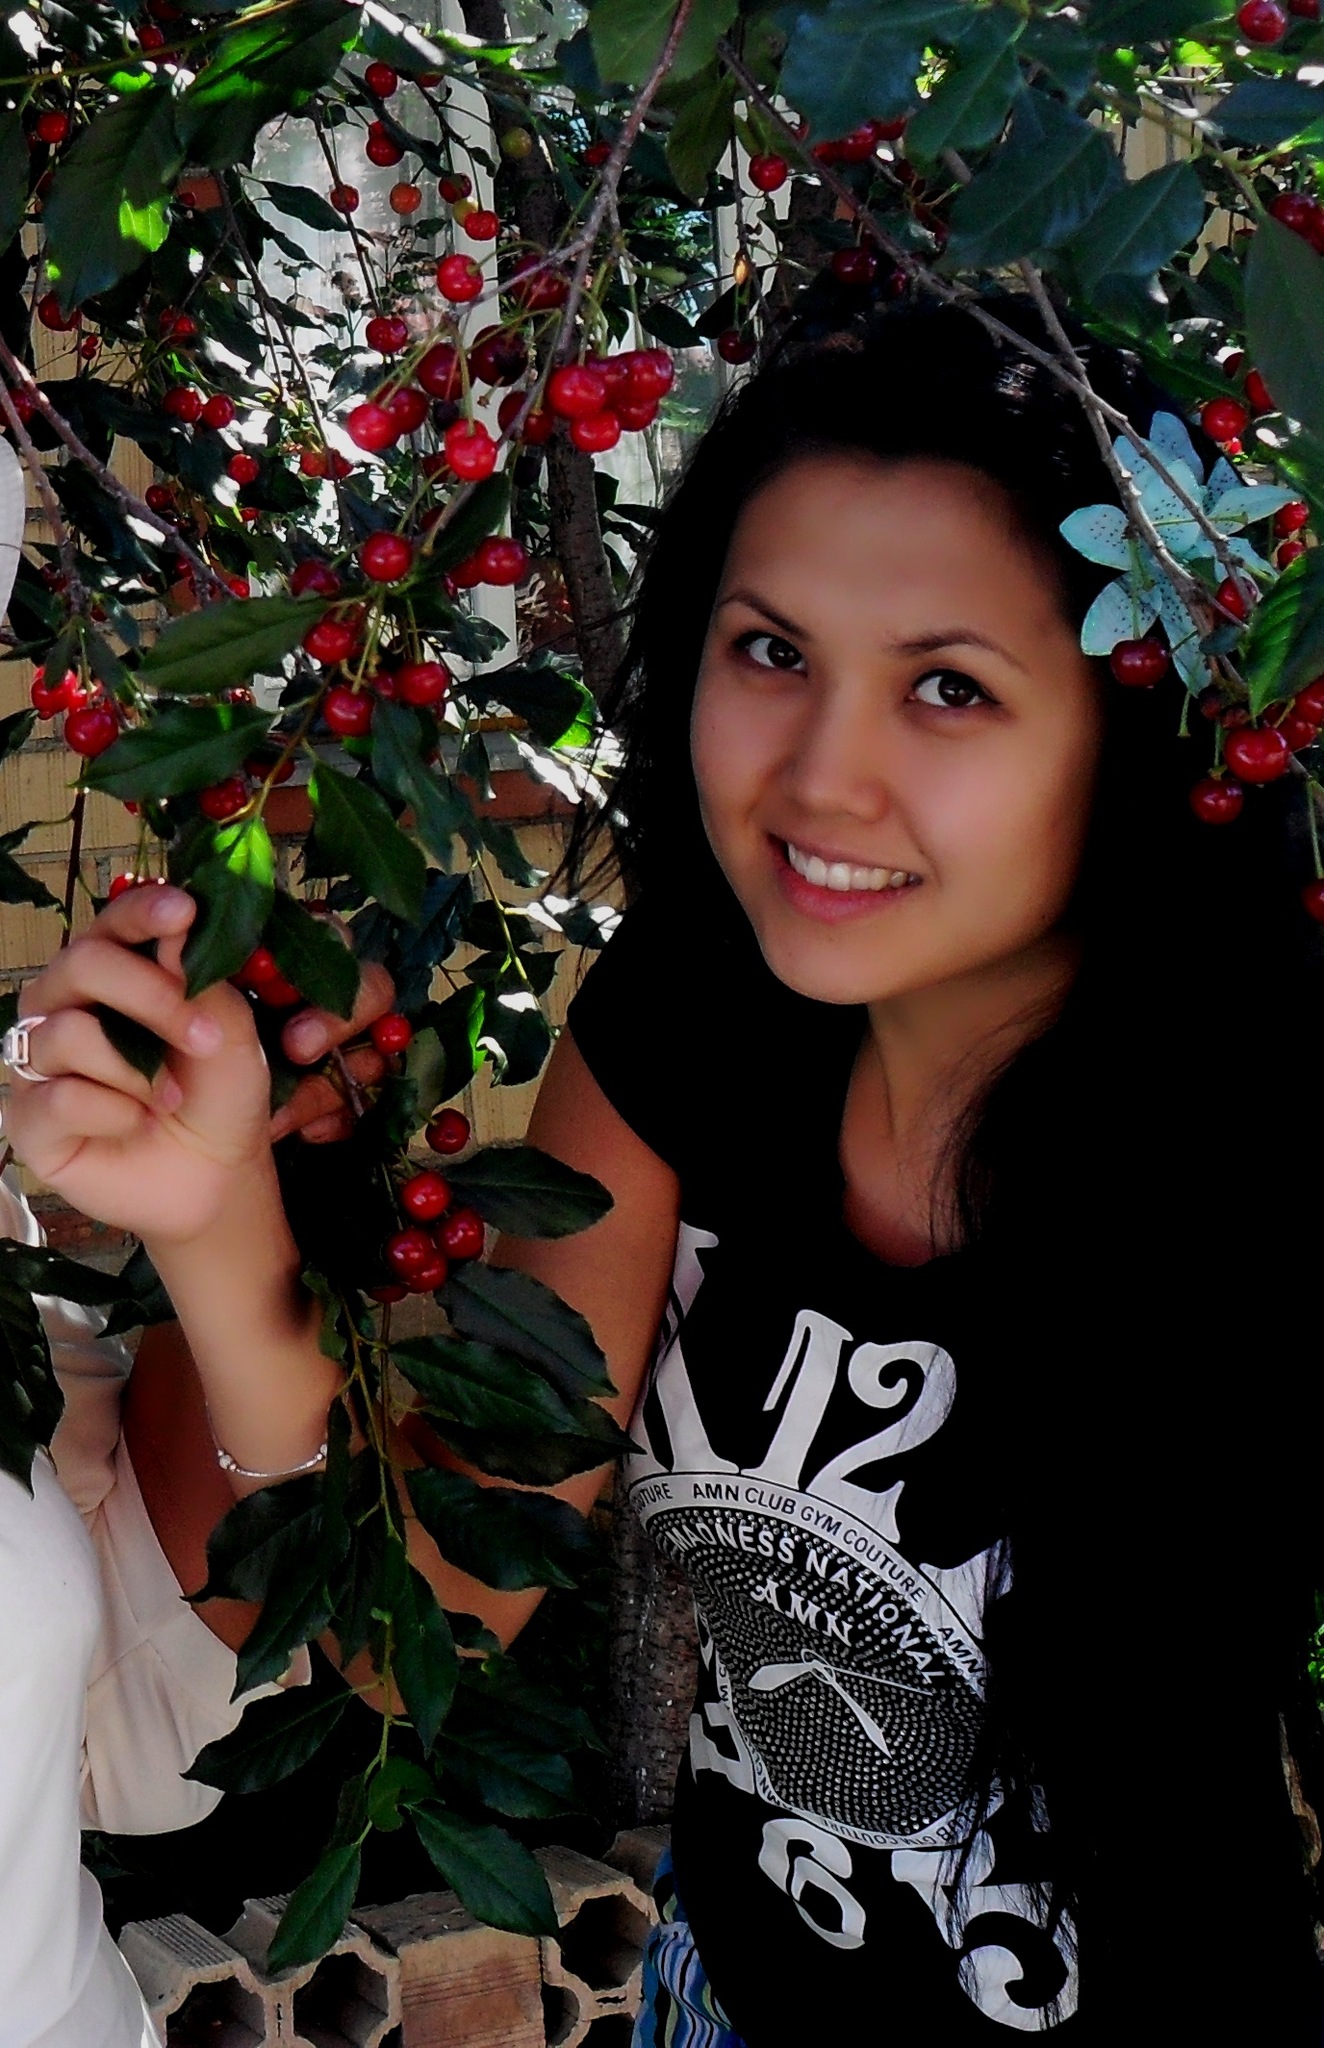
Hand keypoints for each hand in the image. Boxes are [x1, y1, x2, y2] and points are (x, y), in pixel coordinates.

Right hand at [2, 889, 381, 1244]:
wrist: (216, 1173)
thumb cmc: (219, 1093)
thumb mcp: (230, 1031)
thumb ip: (201, 979)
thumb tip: (178, 926)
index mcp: (114, 973)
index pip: (113, 922)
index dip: (142, 911)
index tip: (185, 910)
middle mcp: (65, 1006)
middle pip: (82, 964)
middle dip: (151, 997)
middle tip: (205, 1037)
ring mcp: (41, 1060)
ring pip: (69, 1034)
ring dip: (139, 1071)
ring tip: (171, 1100)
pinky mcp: (30, 1118)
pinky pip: (60, 1098)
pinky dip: (114, 1113)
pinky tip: (134, 1125)